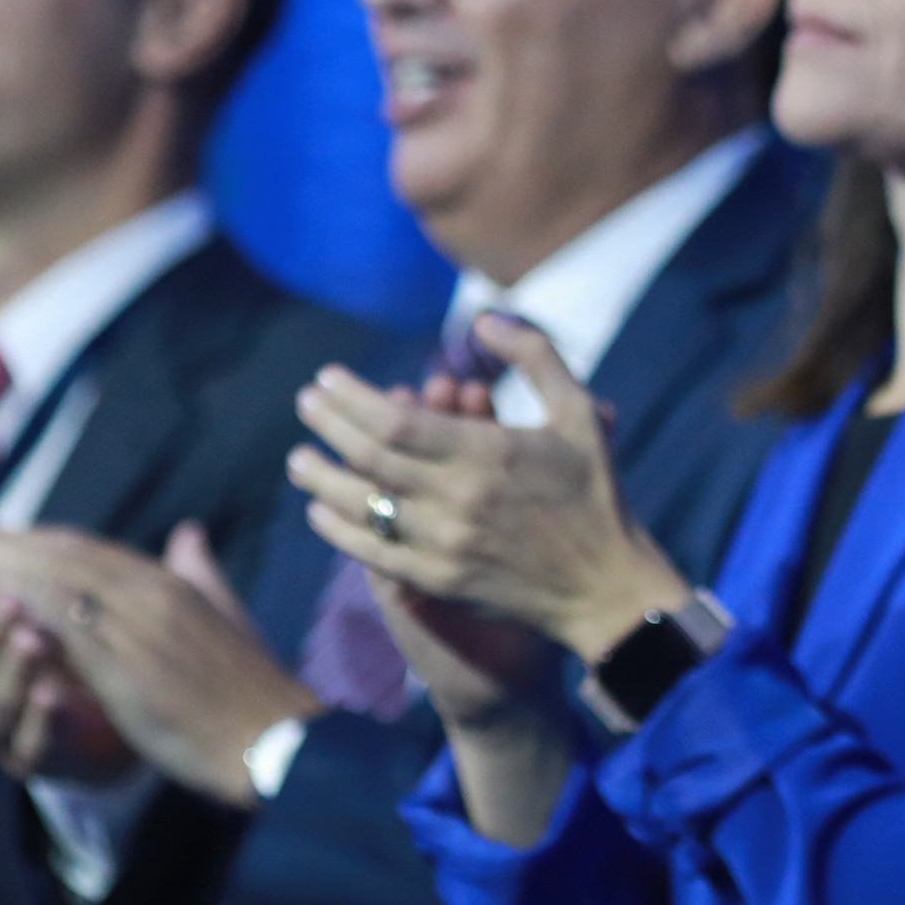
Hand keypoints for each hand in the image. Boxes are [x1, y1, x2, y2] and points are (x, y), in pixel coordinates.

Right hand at [0, 487, 138, 782]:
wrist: (116, 687)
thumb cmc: (42, 622)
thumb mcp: (3, 574)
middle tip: (9, 604)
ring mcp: (1, 730)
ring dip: (8, 672)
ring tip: (37, 639)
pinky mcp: (44, 755)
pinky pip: (32, 746)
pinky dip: (39, 719)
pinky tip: (56, 694)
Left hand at [0, 517, 313, 808]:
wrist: (275, 737)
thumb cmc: (252, 690)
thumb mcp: (228, 621)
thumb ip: (202, 576)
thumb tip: (188, 536)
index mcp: (170, 582)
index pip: (85, 548)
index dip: (27, 539)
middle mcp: (152, 589)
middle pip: (59, 553)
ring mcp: (140, 621)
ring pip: (53, 579)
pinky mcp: (128, 660)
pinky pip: (61, 624)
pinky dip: (17, 607)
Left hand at [291, 319, 689, 661]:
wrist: (605, 585)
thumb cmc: (594, 491)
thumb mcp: (578, 413)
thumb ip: (534, 357)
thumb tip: (483, 319)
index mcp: (491, 453)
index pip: (396, 420)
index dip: (352, 397)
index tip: (326, 378)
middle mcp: (460, 499)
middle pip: (369, 457)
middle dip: (327, 426)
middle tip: (306, 403)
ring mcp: (445, 544)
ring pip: (361, 506)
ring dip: (320, 479)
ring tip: (299, 458)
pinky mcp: (438, 581)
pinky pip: (371, 552)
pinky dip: (339, 529)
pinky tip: (322, 510)